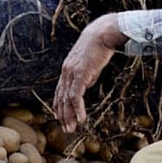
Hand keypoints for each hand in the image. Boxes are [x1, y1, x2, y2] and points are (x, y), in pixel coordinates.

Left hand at [54, 13, 127, 132]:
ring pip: (67, 100)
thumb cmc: (99, 46)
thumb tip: (86, 86)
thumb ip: (86, 76)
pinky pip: (76, 96)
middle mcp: (66, 72)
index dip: (59, 106)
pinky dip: (78, 109)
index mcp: (67, 69)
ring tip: (71, 128)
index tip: (62, 118)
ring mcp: (72, 73)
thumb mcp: (90, 64)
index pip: (59, 91)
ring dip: (69, 116)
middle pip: (60, 98)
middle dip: (63, 115)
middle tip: (66, 129)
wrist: (102, 33)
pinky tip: (81, 119)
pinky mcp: (80, 74)